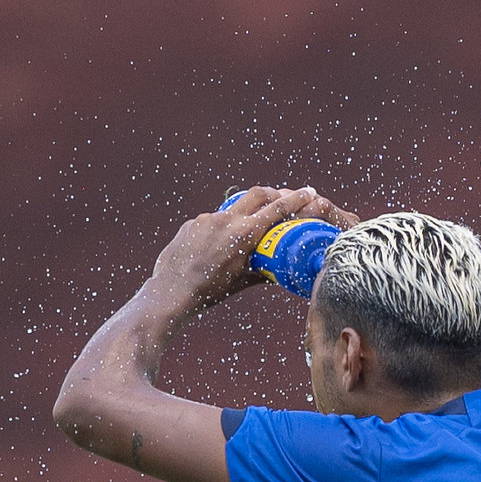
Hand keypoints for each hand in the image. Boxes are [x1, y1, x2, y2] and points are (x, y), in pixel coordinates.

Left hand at [141, 186, 328, 316]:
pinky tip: (218, 244)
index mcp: (244, 234)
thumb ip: (264, 271)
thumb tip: (280, 270)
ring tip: (247, 229)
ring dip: (245, 212)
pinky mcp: (192, 223)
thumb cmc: (209, 290)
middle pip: (257, 194)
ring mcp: (207, 218)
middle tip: (283, 197)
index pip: (277, 209)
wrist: (172, 290)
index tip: (308, 191)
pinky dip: (222, 227)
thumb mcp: (242, 281)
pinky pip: (213, 220)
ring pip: (234, 208)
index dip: (296, 199)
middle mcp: (226, 220)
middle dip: (273, 193)